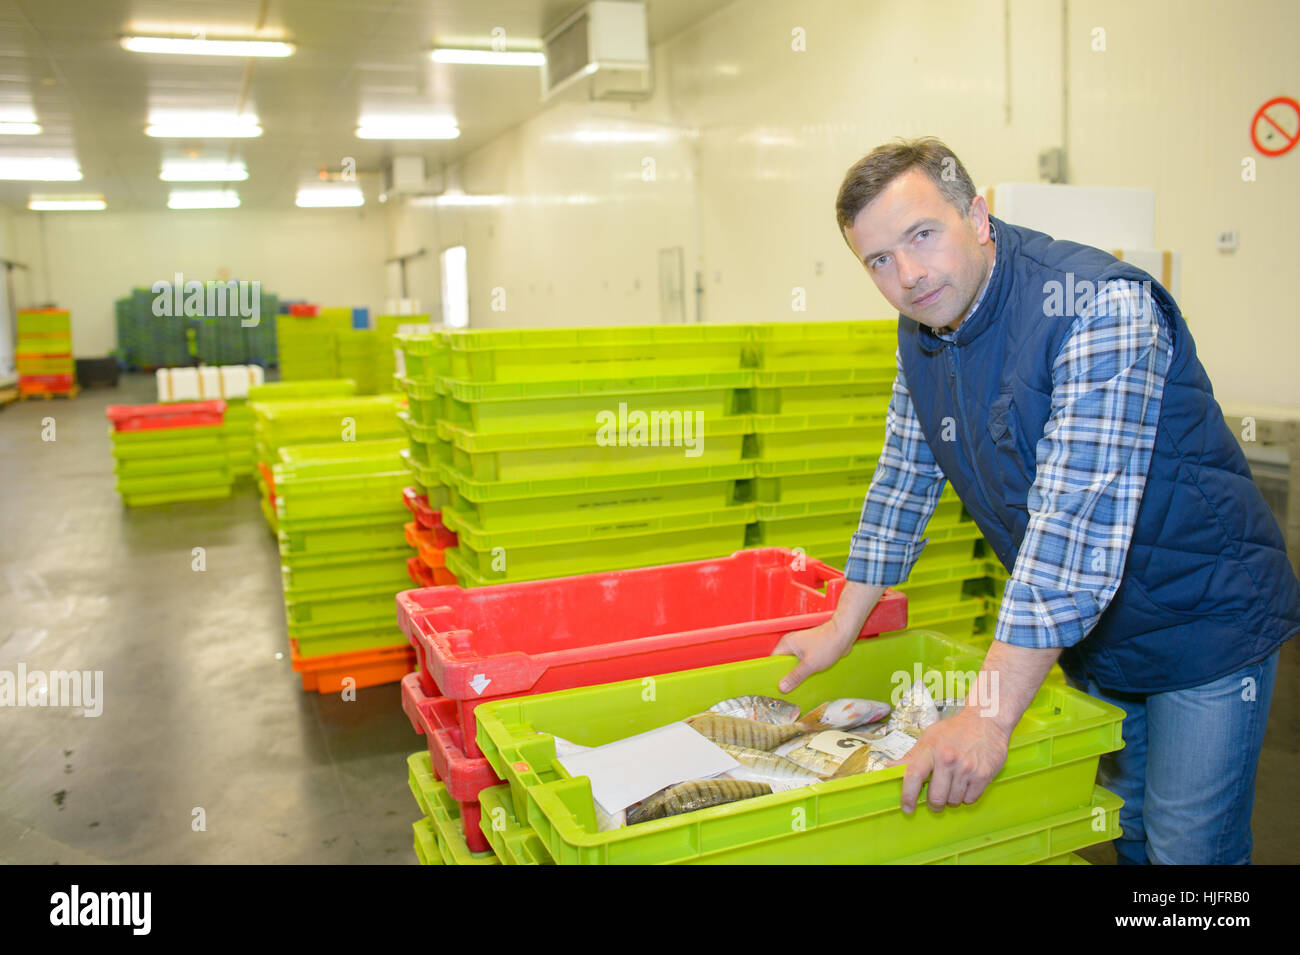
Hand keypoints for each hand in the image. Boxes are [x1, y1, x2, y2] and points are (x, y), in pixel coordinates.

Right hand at [771, 619, 855, 693]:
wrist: (844, 633)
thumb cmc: (828, 644)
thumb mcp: (810, 664)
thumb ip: (795, 676)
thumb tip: (782, 687)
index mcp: (787, 644)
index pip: (773, 660)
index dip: (774, 673)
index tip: (775, 686)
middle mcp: (792, 644)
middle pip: (783, 664)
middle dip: (786, 676)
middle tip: (788, 689)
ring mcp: (801, 647)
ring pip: (794, 664)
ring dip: (797, 674)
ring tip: (798, 686)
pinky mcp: (810, 650)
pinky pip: (803, 663)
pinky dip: (805, 671)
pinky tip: (808, 679)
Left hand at [892, 707, 1010, 813]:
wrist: (985, 721)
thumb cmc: (955, 730)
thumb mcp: (929, 737)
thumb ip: (911, 757)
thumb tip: (890, 768)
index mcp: (931, 748)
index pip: (913, 775)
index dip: (908, 795)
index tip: (907, 807)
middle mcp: (948, 759)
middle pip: (936, 796)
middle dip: (934, 803)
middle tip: (935, 800)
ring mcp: (967, 768)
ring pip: (953, 800)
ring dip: (951, 799)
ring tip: (953, 786)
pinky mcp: (984, 775)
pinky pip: (970, 799)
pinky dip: (966, 797)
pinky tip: (965, 784)